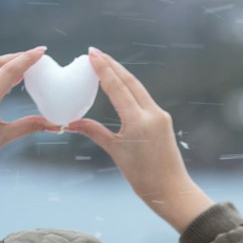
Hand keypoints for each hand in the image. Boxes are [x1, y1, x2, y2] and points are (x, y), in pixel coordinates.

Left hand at [0, 46, 59, 207]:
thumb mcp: (1, 140)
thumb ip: (27, 126)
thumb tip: (53, 124)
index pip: (7, 71)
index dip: (26, 58)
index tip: (42, 51)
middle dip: (16, 57)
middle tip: (35, 57)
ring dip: (3, 66)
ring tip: (23, 69)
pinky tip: (3, 82)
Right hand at [66, 48, 208, 223]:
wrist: (171, 190)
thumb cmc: (142, 176)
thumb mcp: (115, 152)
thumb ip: (95, 132)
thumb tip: (72, 122)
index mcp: (138, 121)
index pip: (118, 87)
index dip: (103, 69)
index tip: (91, 54)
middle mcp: (152, 113)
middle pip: (129, 81)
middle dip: (112, 65)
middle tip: (94, 52)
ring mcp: (159, 115)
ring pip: (138, 87)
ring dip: (121, 74)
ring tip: (105, 63)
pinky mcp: (163, 120)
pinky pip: (143, 98)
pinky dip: (130, 87)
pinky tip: (121, 83)